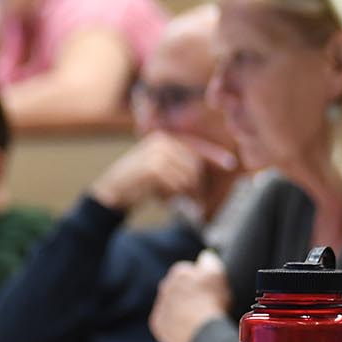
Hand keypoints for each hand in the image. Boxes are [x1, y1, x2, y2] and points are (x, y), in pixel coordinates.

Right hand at [91, 132, 220, 212]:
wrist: (111, 193)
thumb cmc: (139, 184)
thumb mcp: (161, 170)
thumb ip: (181, 167)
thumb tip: (204, 173)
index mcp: (164, 139)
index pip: (196, 146)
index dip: (215, 156)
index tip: (230, 164)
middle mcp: (161, 141)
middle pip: (195, 164)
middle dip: (197, 185)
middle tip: (194, 201)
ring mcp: (155, 153)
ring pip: (188, 175)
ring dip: (185, 193)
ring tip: (173, 201)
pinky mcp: (151, 167)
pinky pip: (176, 183)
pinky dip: (173, 195)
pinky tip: (164, 201)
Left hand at [149, 251, 230, 341]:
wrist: (202, 332)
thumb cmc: (212, 302)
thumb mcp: (218, 275)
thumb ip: (210, 261)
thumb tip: (205, 256)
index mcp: (179, 273)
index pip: (187, 270)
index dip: (200, 279)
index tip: (208, 289)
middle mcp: (165, 287)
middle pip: (177, 287)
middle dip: (188, 293)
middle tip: (204, 303)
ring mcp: (160, 306)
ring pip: (171, 304)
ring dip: (181, 308)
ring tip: (198, 317)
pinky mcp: (158, 324)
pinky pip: (166, 321)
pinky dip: (176, 323)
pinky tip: (189, 326)